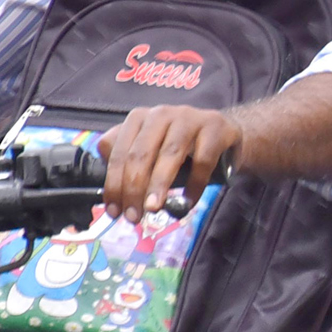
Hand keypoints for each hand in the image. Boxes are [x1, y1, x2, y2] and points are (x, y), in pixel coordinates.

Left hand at [99, 105, 240, 223]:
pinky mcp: (215, 128)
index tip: (114, 211)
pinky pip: (202, 160)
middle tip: (133, 216)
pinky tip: (188, 201)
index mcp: (140, 118)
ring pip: (169, 154)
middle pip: (141, 153)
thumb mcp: (151, 147)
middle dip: (134, 188)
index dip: (114, 184)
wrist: (225, 133)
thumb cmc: (182, 145)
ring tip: (153, 208)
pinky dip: (194, 184)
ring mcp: (190, 118)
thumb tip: (106, 179)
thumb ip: (126, 156)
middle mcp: (162, 114)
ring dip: (159, 185)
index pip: (120, 152)